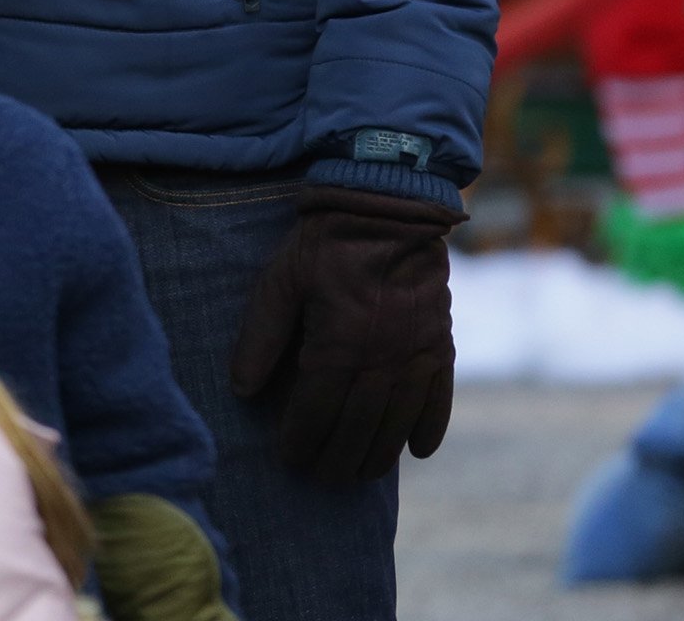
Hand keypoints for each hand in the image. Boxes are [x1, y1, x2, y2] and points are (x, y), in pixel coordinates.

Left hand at [230, 187, 459, 485]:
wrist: (390, 206)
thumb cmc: (325, 242)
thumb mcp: (280, 281)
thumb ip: (261, 336)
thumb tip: (241, 390)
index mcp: (340, 343)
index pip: (317, 411)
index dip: (301, 440)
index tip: (288, 459)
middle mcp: (383, 358)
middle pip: (359, 427)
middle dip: (337, 458)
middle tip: (321, 477)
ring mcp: (418, 353)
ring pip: (398, 422)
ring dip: (379, 454)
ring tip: (360, 474)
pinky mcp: (442, 343)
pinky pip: (440, 398)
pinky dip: (429, 427)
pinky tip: (418, 451)